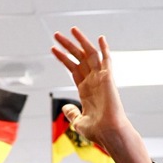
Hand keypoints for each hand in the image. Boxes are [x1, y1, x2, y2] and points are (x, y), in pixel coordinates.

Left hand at [51, 28, 132, 152]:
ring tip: (71, 29)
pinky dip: (104, 49)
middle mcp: (93, 81)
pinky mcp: (108, 79)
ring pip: (90, 55)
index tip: (53, 48)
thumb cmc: (97, 131)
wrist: (109, 133)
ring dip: (81, 42)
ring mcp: (101, 79)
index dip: (63, 58)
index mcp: (86, 90)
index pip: (72, 68)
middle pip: (79, 58)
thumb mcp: (78, 121)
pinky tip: (100, 38)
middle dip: (67, 46)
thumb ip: (72, 113)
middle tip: (56, 34)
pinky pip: (107, 60)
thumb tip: (64, 107)